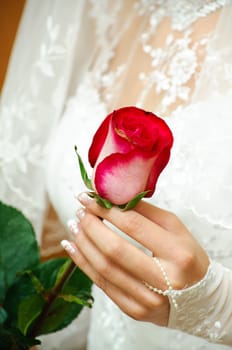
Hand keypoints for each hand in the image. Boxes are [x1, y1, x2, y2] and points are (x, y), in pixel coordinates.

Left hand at [62, 193, 208, 326]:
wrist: (200, 296)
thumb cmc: (186, 254)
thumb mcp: (174, 228)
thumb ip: (144, 211)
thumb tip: (111, 196)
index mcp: (178, 253)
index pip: (134, 226)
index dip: (106, 210)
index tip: (88, 196)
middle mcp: (164, 279)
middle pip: (114, 250)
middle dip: (91, 226)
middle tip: (80, 210)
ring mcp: (148, 299)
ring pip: (104, 269)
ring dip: (83, 244)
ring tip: (74, 225)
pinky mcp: (135, 311)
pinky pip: (102, 285)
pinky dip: (83, 264)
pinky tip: (73, 248)